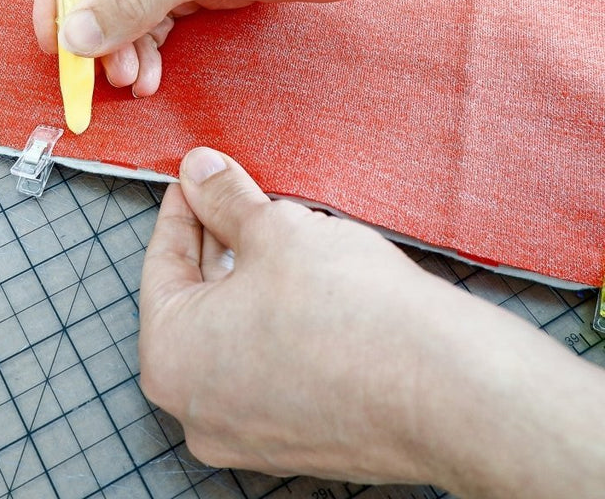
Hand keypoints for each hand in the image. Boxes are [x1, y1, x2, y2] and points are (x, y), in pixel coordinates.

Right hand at [33, 0, 412, 94]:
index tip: (51, 39)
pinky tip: (153, 74)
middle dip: (97, 26)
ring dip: (126, 42)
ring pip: (133, 0)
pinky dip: (155, 44)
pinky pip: (166, 13)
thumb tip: (74, 36)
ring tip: (134, 82)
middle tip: (101, 74)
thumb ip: (138, 0)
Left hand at [138, 148, 604, 494]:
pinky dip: (274, 321)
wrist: (449, 389)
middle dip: (217, 241)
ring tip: (279, 230)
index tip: (196, 178)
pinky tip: (305, 281)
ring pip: (232, 334)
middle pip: (195, 301)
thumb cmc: (350, 310)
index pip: (161, 263)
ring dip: (247, 279)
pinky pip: (266, 366)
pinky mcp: (296, 441)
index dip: (182, 208)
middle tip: (237, 194)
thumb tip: (198, 171)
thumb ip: (223, 198)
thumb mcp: (273, 228)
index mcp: (170, 359)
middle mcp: (196, 410)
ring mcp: (247, 434)